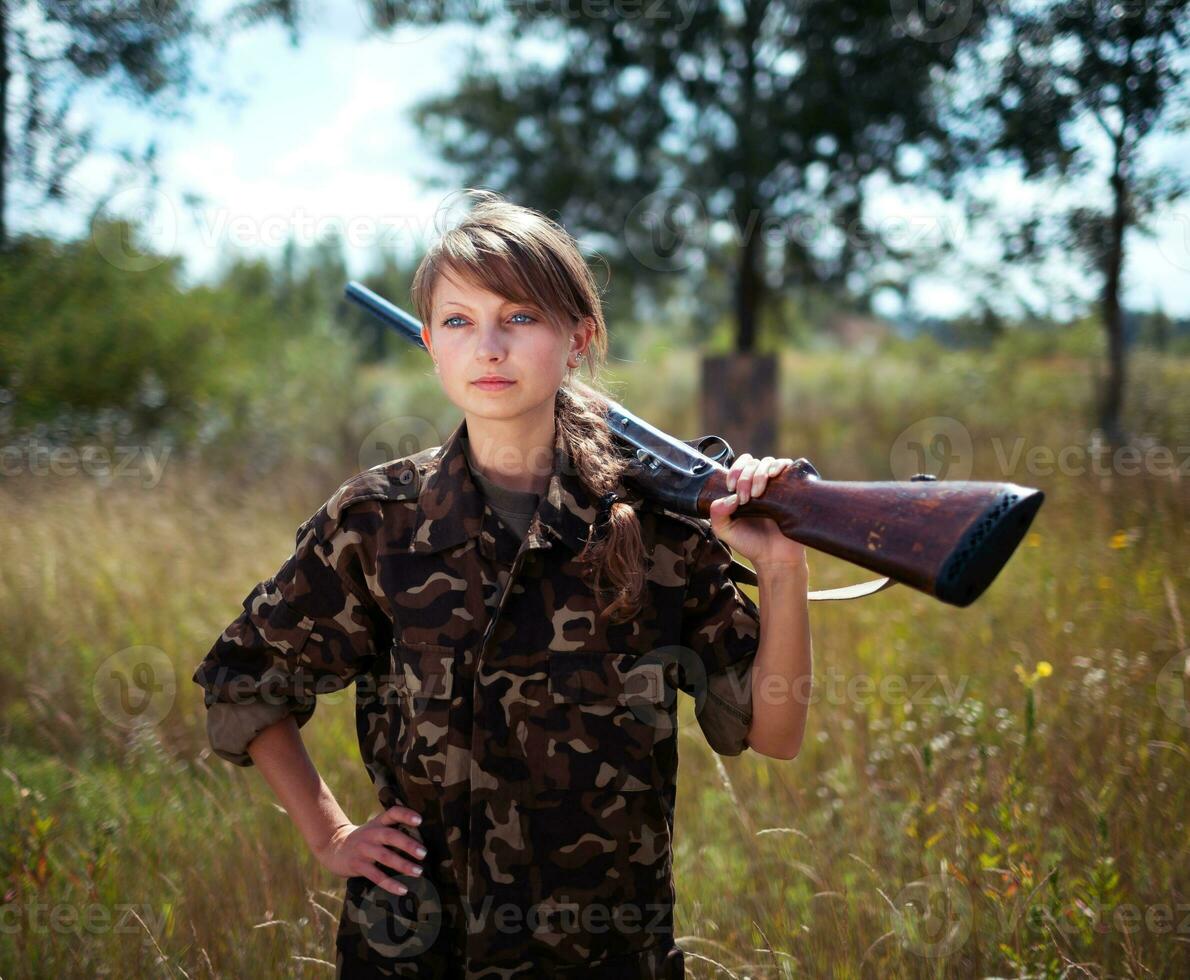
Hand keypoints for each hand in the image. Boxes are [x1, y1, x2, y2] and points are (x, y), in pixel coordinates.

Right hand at [313, 805, 426, 895]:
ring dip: (403, 865)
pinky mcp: (357, 865)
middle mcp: (371, 834)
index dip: (406, 815)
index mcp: (378, 822)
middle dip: (408, 844)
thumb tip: (423, 839)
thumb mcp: (375, 828)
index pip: (392, 813)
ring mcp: (363, 849)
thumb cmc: (365, 839)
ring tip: (419, 872)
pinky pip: (376, 876)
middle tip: (424, 853)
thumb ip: (393, 829)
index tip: (420, 819)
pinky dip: (390, 884)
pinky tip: (403, 889)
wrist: (333, 847)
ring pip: (385, 857)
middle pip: (390, 836)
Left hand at [709, 453, 807, 570]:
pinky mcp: (791, 488)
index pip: (738, 466)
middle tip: (744, 499)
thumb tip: (729, 497)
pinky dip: (779, 465)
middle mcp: (759, 484)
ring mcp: (776, 486)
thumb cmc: (750, 543)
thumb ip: (717, 514)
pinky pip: (787, 466)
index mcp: (742, 489)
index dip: (734, 471)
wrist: (774, 558)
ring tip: (757, 494)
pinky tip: (774, 475)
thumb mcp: (724, 530)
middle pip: (752, 463)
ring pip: (767, 462)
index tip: (731, 487)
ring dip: (759, 474)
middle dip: (745, 477)